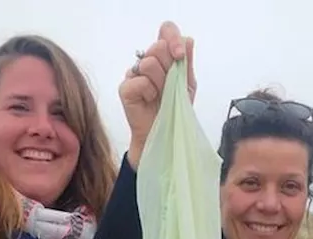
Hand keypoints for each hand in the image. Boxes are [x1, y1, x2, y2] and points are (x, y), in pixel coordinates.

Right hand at [119, 21, 195, 168]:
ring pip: (149, 63)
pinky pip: (140, 81)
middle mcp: (146, 61)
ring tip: (160, 97)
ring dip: (161, 83)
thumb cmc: (175, 110)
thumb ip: (186, 63)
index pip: (166, 30)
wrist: (166, 135)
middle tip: (169, 87)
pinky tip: (149, 102)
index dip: (172, 38)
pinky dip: (149, 93)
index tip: (179, 56)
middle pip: (158, 46)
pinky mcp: (125, 88)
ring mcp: (134, 74)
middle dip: (169, 68)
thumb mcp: (187, 85)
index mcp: (163, 57)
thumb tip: (187, 39)